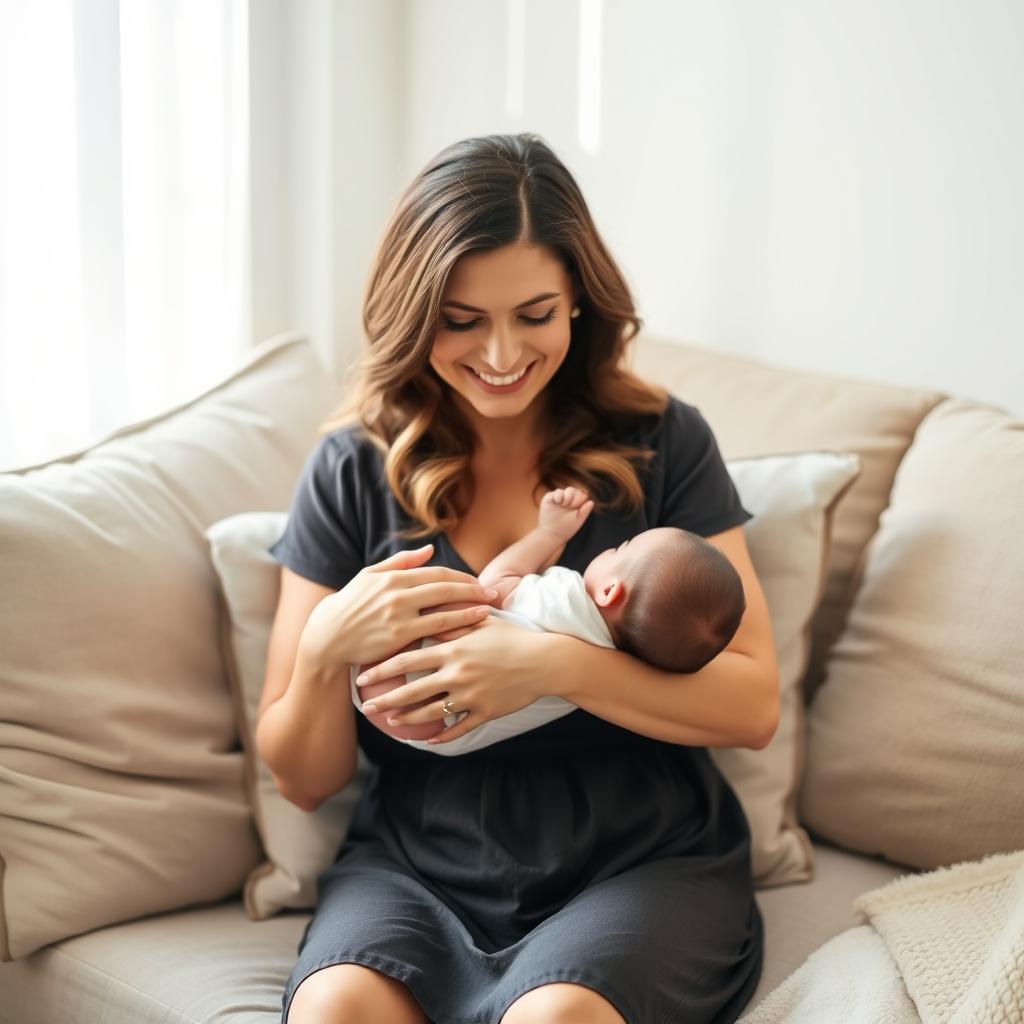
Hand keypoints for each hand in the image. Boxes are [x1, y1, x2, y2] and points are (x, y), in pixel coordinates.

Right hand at [296, 542, 497, 673]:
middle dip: (472, 589)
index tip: (477, 582)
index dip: (460, 576)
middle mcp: (398, 592)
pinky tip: (472, 626)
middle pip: (444, 586)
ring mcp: (399, 614)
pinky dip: (456, 625)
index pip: (436, 572)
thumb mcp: (370, 576)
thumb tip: (429, 549)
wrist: (327, 636)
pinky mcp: (399, 636)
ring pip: (444, 607)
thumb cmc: (350, 605)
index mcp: (393, 576)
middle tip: (493, 593)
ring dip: (470, 607)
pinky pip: (434, 629)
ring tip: (489, 608)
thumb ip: (401, 562)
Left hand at [354, 616, 557, 743]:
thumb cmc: (512, 637)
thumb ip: (451, 621)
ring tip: (391, 722)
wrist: (545, 661)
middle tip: (367, 706)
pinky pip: (459, 728)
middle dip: (386, 701)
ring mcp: (471, 696)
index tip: (364, 677)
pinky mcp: (485, 712)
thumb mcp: (480, 624)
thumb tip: (424, 613)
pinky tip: (429, 740)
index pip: (408, 662)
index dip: (382, 671)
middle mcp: (457, 675)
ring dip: (408, 719)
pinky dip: (442, 735)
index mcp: (453, 651)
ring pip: (432, 713)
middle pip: (413, 691)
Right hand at [538, 486, 593, 542]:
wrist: (551, 534)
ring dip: (568, 495)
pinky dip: (559, 495)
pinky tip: (558, 501)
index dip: (580, 498)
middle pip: (574, 491)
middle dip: (574, 496)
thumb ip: (584, 512)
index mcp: (576, 505)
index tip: (576, 507)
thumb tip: (591, 501)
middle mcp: (568, 500)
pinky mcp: (550, 498)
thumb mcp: (577, 521)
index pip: (582, 495)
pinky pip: (557, 492)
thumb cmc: (565, 529)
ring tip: (564, 504)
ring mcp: (559, 499)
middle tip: (571, 505)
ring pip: (566, 490)